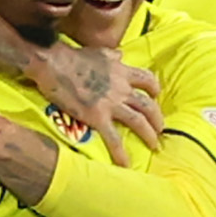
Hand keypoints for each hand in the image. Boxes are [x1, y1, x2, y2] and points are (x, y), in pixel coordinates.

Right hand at [29, 42, 160, 162]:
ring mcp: (111, 104)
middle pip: (148, 105)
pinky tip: (126, 164)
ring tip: (154, 145)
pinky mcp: (97, 117)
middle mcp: (121, 88)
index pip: (147, 79)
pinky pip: (113, 138)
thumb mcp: (98, 52)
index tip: (155, 95)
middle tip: (161, 128)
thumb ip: (112, 55)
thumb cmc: (73, 57)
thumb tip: (120, 54)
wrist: (54, 64)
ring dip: (149, 134)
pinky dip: (121, 153)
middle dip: (157, 118)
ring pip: (138, 121)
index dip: (154, 88)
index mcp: (122, 71)